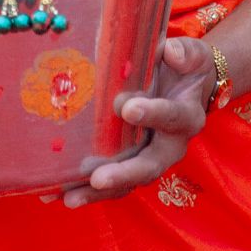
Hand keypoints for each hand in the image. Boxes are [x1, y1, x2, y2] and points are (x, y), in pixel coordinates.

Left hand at [57, 37, 213, 208]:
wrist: (189, 86)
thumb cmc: (186, 67)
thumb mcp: (191, 55)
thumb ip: (184, 54)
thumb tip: (170, 52)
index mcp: (186, 116)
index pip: (171, 117)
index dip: (152, 114)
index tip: (127, 108)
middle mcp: (171, 145)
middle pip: (149, 166)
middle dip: (122, 173)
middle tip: (97, 178)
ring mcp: (150, 159)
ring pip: (128, 182)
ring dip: (99, 192)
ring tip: (70, 199)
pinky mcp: (131, 165)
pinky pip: (112, 184)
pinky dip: (88, 191)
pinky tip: (59, 195)